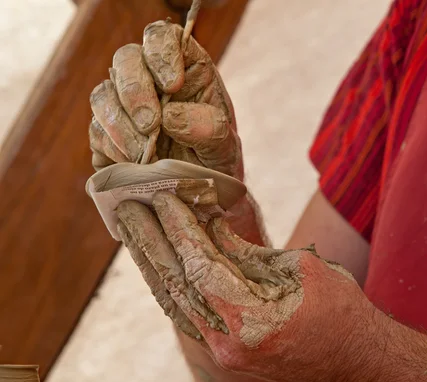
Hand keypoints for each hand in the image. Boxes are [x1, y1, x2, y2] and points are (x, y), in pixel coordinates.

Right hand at [89, 19, 264, 243]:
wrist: (198, 194)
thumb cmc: (217, 160)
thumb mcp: (225, 146)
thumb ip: (209, 128)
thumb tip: (170, 117)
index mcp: (184, 69)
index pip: (162, 38)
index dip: (161, 53)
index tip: (173, 85)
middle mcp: (149, 79)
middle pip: (125, 60)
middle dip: (134, 91)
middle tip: (151, 125)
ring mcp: (124, 105)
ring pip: (103, 95)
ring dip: (120, 124)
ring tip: (145, 154)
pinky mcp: (107, 135)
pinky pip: (97, 132)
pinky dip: (113, 148)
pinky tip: (134, 164)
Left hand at [116, 191, 374, 381]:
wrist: (356, 356)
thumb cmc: (340, 309)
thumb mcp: (299, 268)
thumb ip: (248, 252)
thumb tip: (210, 227)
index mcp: (251, 322)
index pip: (200, 266)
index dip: (179, 229)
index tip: (162, 197)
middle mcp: (228, 344)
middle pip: (177, 285)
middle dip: (151, 242)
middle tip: (128, 207)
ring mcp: (224, 352)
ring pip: (175, 302)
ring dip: (153, 263)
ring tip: (133, 230)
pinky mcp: (225, 351)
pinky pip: (188, 314)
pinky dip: (171, 284)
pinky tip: (156, 262)